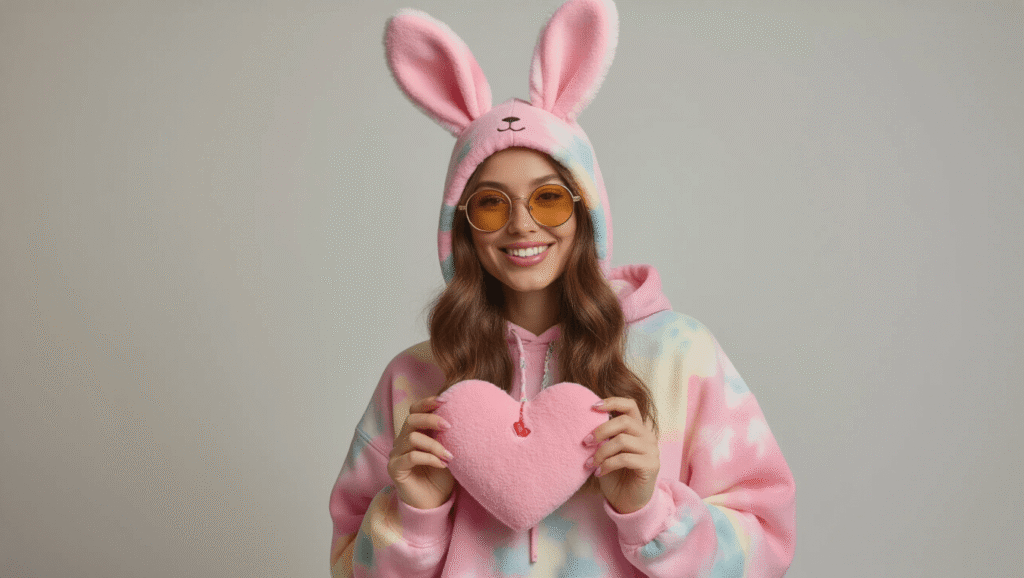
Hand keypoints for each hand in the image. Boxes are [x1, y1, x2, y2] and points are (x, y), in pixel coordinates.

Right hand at [387, 396, 455, 509]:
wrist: (434, 504)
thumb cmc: (441, 477)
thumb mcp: (447, 451)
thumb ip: (447, 435)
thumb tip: (461, 415)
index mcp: (414, 433)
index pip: (414, 410)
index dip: (427, 403)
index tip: (445, 400)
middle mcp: (402, 441)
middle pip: (411, 419)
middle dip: (431, 419)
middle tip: (450, 426)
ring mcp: (396, 454)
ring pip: (412, 438)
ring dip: (434, 445)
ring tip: (450, 456)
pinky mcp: (395, 469)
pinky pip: (411, 457)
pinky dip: (429, 458)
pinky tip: (442, 464)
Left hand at [586, 397, 659, 513]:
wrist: (627, 502)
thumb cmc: (615, 475)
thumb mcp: (606, 452)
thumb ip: (603, 437)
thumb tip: (585, 424)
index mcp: (637, 428)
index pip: (630, 405)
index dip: (612, 401)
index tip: (592, 407)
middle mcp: (647, 436)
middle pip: (624, 421)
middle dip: (601, 430)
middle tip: (585, 442)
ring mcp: (651, 450)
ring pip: (622, 440)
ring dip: (601, 452)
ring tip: (590, 463)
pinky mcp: (651, 465)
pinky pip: (625, 458)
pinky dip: (608, 464)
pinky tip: (599, 472)